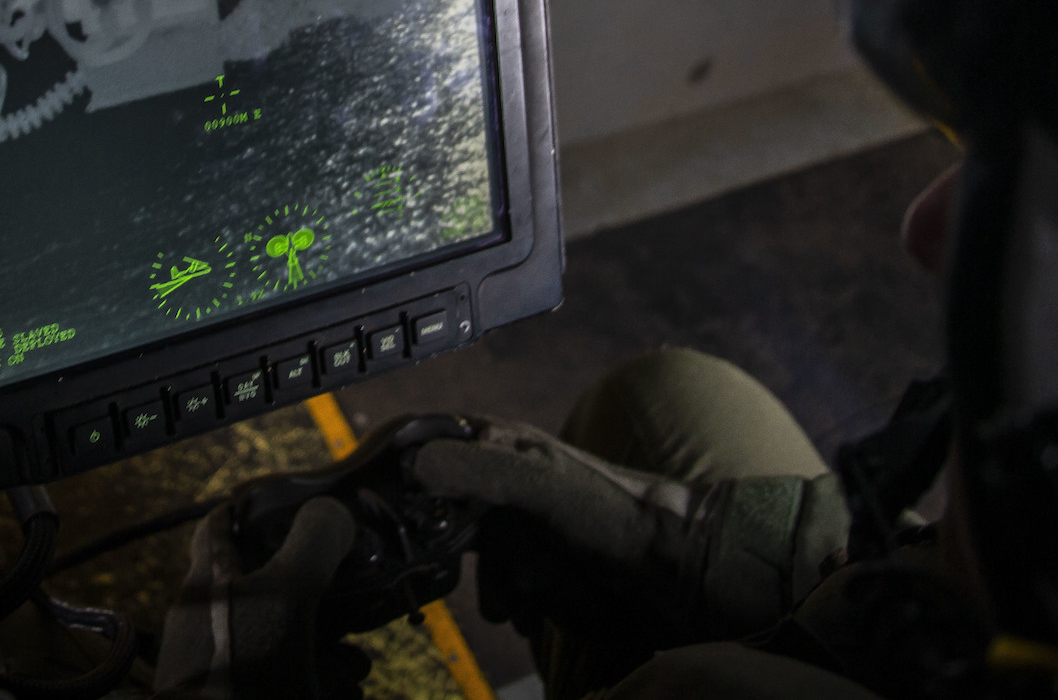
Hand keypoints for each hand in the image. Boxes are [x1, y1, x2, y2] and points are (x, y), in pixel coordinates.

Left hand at [154, 496, 367, 699]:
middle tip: (355, 602)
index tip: (290, 503)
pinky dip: (321, 685)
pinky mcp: (243, 696)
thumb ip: (313, 543)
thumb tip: (335, 510)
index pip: (220, 526)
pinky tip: (347, 693)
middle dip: (319, 597)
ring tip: (359, 666)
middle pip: (267, 589)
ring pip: (283, 645)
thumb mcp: (286, 592)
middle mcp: (211, 622)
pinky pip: (285, 685)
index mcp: (209, 583)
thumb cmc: (241, 667)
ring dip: (329, 651)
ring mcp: (224, 668)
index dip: (251, 508)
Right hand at [412, 420, 846, 647]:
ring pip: (467, 549)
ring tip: (506, 605)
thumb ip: (478, 470)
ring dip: (480, 582)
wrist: (676, 569)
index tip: (381, 508)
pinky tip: (524, 614)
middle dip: (439, 546)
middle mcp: (503, 476)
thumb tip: (413, 464)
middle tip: (441, 571)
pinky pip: (498, 579)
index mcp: (499, 444)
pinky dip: (506, 600)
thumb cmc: (614, 517)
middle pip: (439, 504)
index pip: (428, 443)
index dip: (399, 472)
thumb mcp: (540, 486)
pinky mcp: (537, 557)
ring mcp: (520, 518)